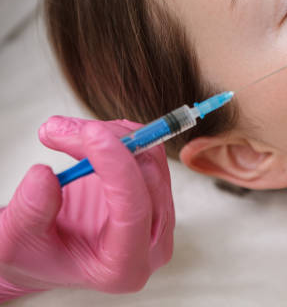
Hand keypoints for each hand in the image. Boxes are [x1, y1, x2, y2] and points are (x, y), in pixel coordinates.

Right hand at [0, 117, 174, 301]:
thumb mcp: (16, 242)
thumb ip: (31, 213)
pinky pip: (147, 151)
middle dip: (104, 142)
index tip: (91, 134)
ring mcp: (159, 214)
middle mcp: (153, 241)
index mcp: (125, 266)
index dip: (117, 167)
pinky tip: (86, 138)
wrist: (48, 250)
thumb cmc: (36, 255)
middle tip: (56, 130)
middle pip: (146, 175)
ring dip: (108, 134)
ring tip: (61, 132)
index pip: (134, 210)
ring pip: (149, 156)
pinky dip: (117, 136)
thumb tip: (45, 175)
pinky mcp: (155, 190)